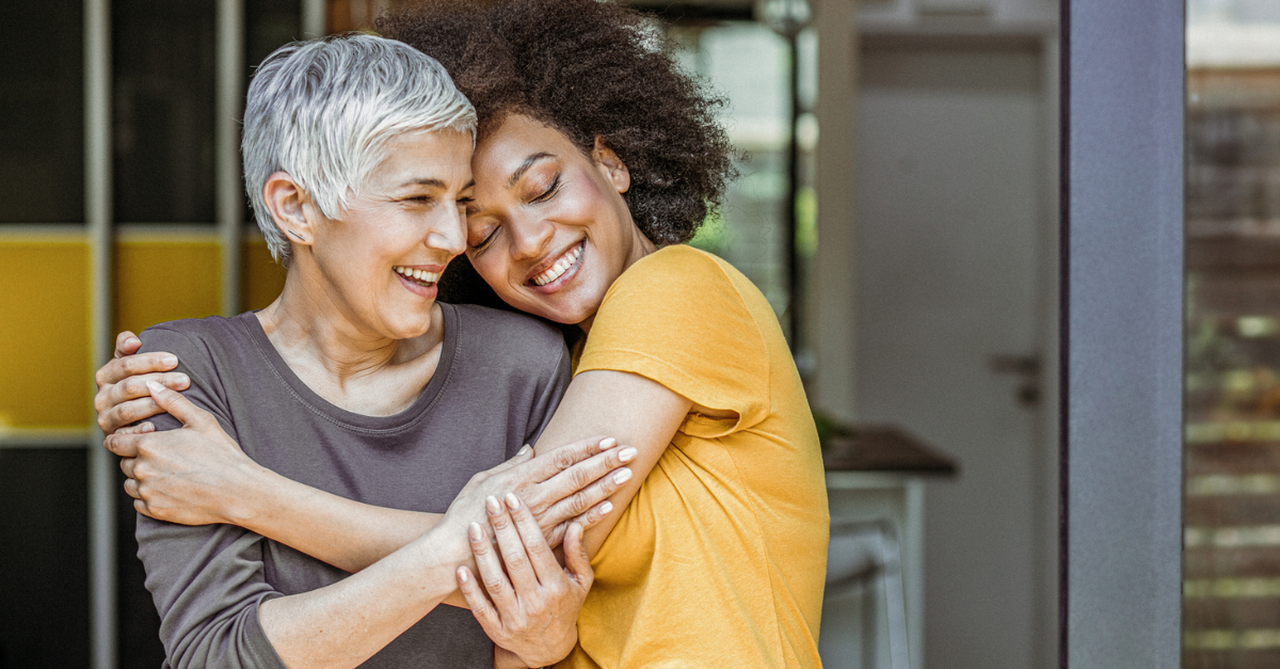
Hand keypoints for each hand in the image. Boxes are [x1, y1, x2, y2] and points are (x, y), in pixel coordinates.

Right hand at [94, 330, 189, 434]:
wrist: (134, 417)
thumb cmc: (139, 384)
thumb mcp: (131, 365)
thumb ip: (127, 348)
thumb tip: (132, 340)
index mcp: (106, 375)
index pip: (126, 365)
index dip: (150, 361)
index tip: (174, 360)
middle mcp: (102, 397)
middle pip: (130, 387)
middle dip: (160, 382)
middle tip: (185, 380)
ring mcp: (106, 418)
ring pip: (128, 410)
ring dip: (154, 404)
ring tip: (178, 399)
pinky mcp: (113, 436)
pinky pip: (125, 435)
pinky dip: (139, 430)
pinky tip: (155, 427)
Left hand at [104, 381, 261, 524]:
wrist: (238, 491)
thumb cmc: (222, 454)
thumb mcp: (201, 421)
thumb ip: (172, 401)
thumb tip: (152, 385)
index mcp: (148, 445)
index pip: (115, 441)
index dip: (124, 439)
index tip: (135, 439)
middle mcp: (142, 469)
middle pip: (123, 462)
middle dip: (136, 458)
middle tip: (161, 457)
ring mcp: (147, 492)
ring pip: (130, 484)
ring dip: (141, 478)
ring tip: (166, 473)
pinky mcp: (155, 510)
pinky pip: (139, 503)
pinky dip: (149, 497)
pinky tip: (169, 489)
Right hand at [444, 436, 635, 551]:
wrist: (455, 552)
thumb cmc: (464, 513)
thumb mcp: (482, 479)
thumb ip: (510, 464)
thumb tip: (530, 450)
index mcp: (521, 477)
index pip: (562, 457)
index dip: (587, 447)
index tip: (608, 439)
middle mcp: (534, 496)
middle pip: (577, 475)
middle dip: (605, 462)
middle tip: (630, 451)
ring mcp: (540, 519)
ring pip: (580, 499)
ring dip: (605, 486)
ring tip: (627, 475)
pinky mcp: (541, 540)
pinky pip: (572, 527)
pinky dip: (591, 517)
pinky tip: (609, 507)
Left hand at [458, 494, 592, 667]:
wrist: (550, 649)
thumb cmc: (565, 606)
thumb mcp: (581, 582)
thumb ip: (577, 553)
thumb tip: (575, 524)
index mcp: (557, 587)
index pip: (538, 548)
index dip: (524, 522)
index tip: (513, 499)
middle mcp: (536, 602)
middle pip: (515, 559)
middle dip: (502, 527)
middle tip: (491, 502)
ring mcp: (515, 618)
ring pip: (495, 581)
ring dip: (482, 552)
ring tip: (473, 527)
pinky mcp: (497, 630)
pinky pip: (480, 608)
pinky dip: (469, 588)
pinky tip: (460, 568)